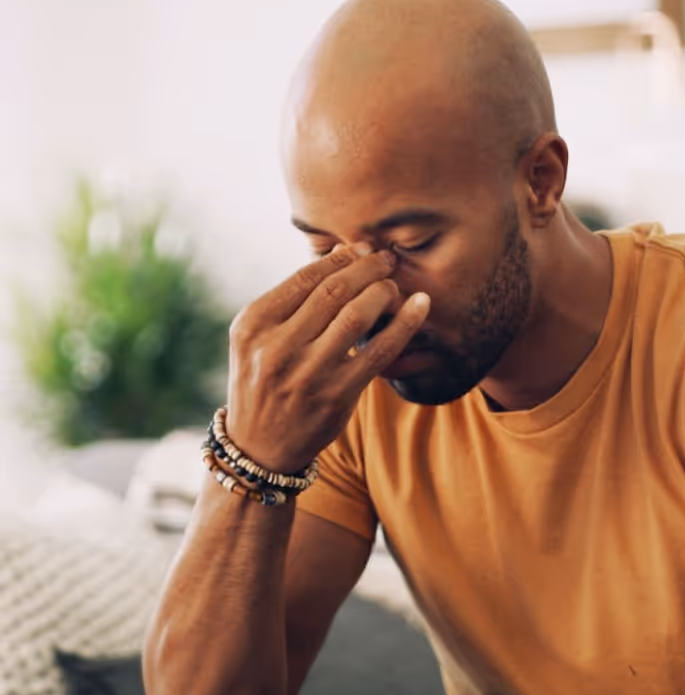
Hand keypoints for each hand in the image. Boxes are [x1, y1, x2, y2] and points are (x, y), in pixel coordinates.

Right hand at [225, 242, 429, 472]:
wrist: (259, 445)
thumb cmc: (265, 380)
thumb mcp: (258, 338)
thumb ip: (292, 300)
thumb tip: (342, 253)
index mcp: (254, 323)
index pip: (306, 277)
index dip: (342, 258)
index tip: (363, 249)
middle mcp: (277, 347)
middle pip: (334, 290)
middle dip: (368, 268)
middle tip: (387, 259)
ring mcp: (308, 373)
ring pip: (357, 315)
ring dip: (384, 292)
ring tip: (394, 286)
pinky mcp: (337, 395)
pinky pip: (380, 351)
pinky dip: (405, 324)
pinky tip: (421, 306)